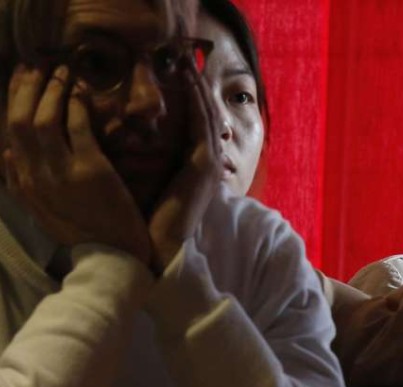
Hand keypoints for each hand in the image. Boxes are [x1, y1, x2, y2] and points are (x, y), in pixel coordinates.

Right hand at [4, 65, 149, 261]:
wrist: (113, 258)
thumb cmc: (83, 234)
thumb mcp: (41, 212)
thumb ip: (20, 183)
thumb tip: (6, 152)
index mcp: (23, 183)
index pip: (9, 132)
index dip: (13, 99)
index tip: (21, 77)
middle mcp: (36, 175)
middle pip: (20, 120)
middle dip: (27, 87)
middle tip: (38, 63)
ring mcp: (62, 172)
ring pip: (44, 118)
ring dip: (51, 89)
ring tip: (61, 70)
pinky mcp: (92, 170)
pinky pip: (78, 127)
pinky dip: (76, 104)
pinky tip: (81, 91)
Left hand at [147, 64, 222, 271]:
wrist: (164, 251)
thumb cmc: (152, 226)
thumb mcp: (154, 190)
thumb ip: (154, 169)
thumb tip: (137, 149)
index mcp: (197, 172)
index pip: (199, 129)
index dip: (194, 102)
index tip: (182, 81)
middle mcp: (208, 166)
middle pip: (207, 118)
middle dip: (199, 90)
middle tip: (187, 63)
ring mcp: (209, 166)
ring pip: (208, 117)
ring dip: (199, 89)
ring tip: (188, 66)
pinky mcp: (203, 167)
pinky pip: (202, 125)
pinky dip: (198, 102)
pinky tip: (189, 85)